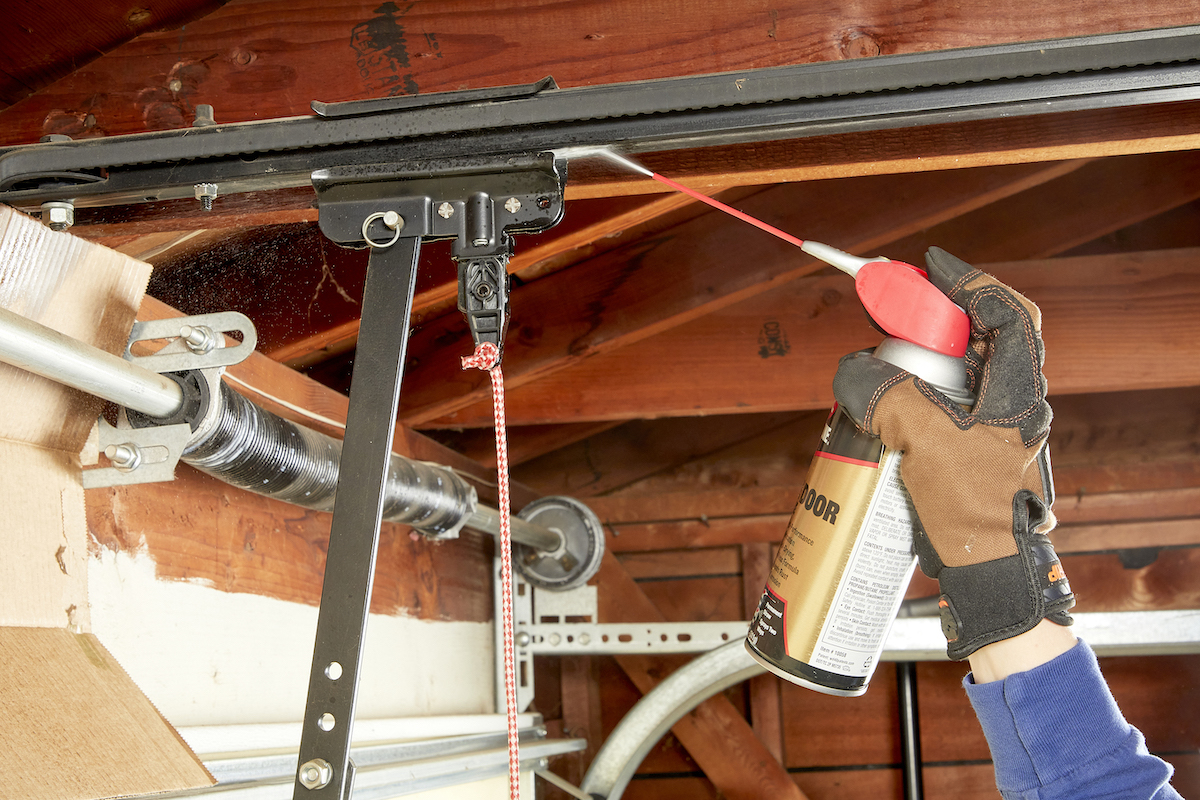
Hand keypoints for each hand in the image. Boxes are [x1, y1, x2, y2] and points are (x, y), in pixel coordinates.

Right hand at [832, 247, 1073, 659]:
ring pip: (953, 376)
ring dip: (914, 368)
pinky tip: (881, 418)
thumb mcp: (923, 437)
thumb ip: (885, 391)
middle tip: (888, 322)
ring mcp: (993, 431)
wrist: (988, 577)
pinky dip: (910, 403)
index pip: (1004, 311)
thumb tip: (852, 367)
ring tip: (877, 376)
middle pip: (973, 339)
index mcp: (1018, 388)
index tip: (927, 265)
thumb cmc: (973, 510)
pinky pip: (940, 411)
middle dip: (928, 326)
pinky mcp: (971, 455)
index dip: (966, 281)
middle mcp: (1012, 402)